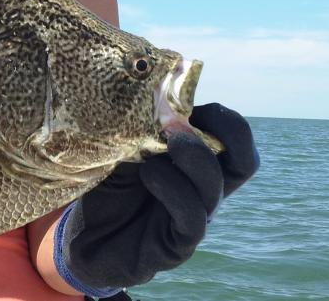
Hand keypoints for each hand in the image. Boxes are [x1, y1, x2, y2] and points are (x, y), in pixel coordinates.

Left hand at [56, 103, 258, 294]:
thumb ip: (139, 123)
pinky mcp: (178, 244)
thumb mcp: (121, 146)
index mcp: (197, 159)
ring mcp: (196, 216)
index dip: (220, 116)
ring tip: (158, 146)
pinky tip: (148, 175)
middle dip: (227, 133)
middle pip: (245, 160)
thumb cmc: (107, 186)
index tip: (184, 101)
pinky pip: (193, 217)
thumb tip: (145, 85)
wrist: (83, 238)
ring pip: (216, 184)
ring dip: (191, 156)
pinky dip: (174, 190)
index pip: (233, 135)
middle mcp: (205, 188)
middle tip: (182, 120)